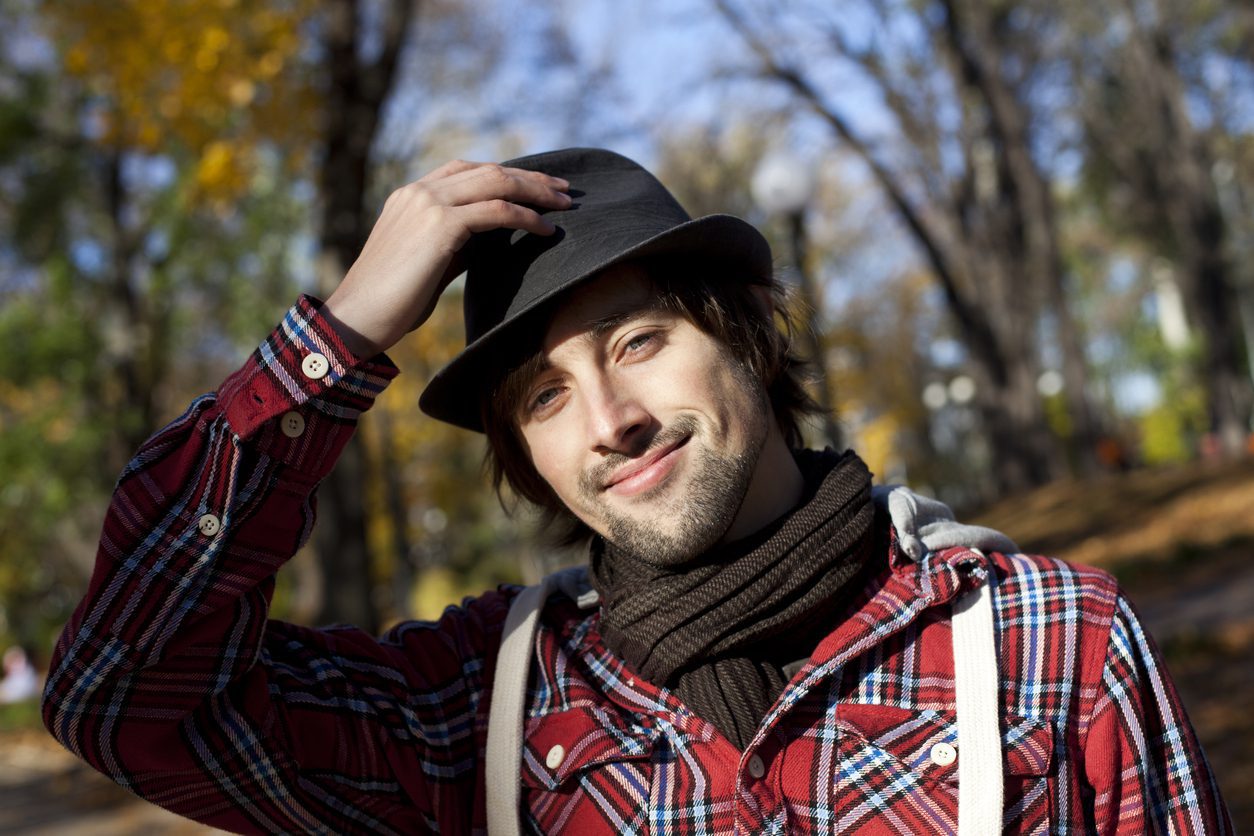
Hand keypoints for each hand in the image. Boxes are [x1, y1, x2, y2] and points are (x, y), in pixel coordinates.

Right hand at [322, 160, 570, 356]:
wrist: (358, 318)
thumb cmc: (392, 301)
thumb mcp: (427, 261)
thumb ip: (456, 242)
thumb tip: (493, 238)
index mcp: (411, 195)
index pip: (466, 170)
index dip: (505, 174)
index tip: (536, 186)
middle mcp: (419, 191)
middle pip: (488, 170)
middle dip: (531, 178)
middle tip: (564, 188)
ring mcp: (428, 204)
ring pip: (497, 183)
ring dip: (537, 192)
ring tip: (566, 204)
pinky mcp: (440, 226)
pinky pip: (496, 212)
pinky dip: (526, 218)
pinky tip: (547, 230)